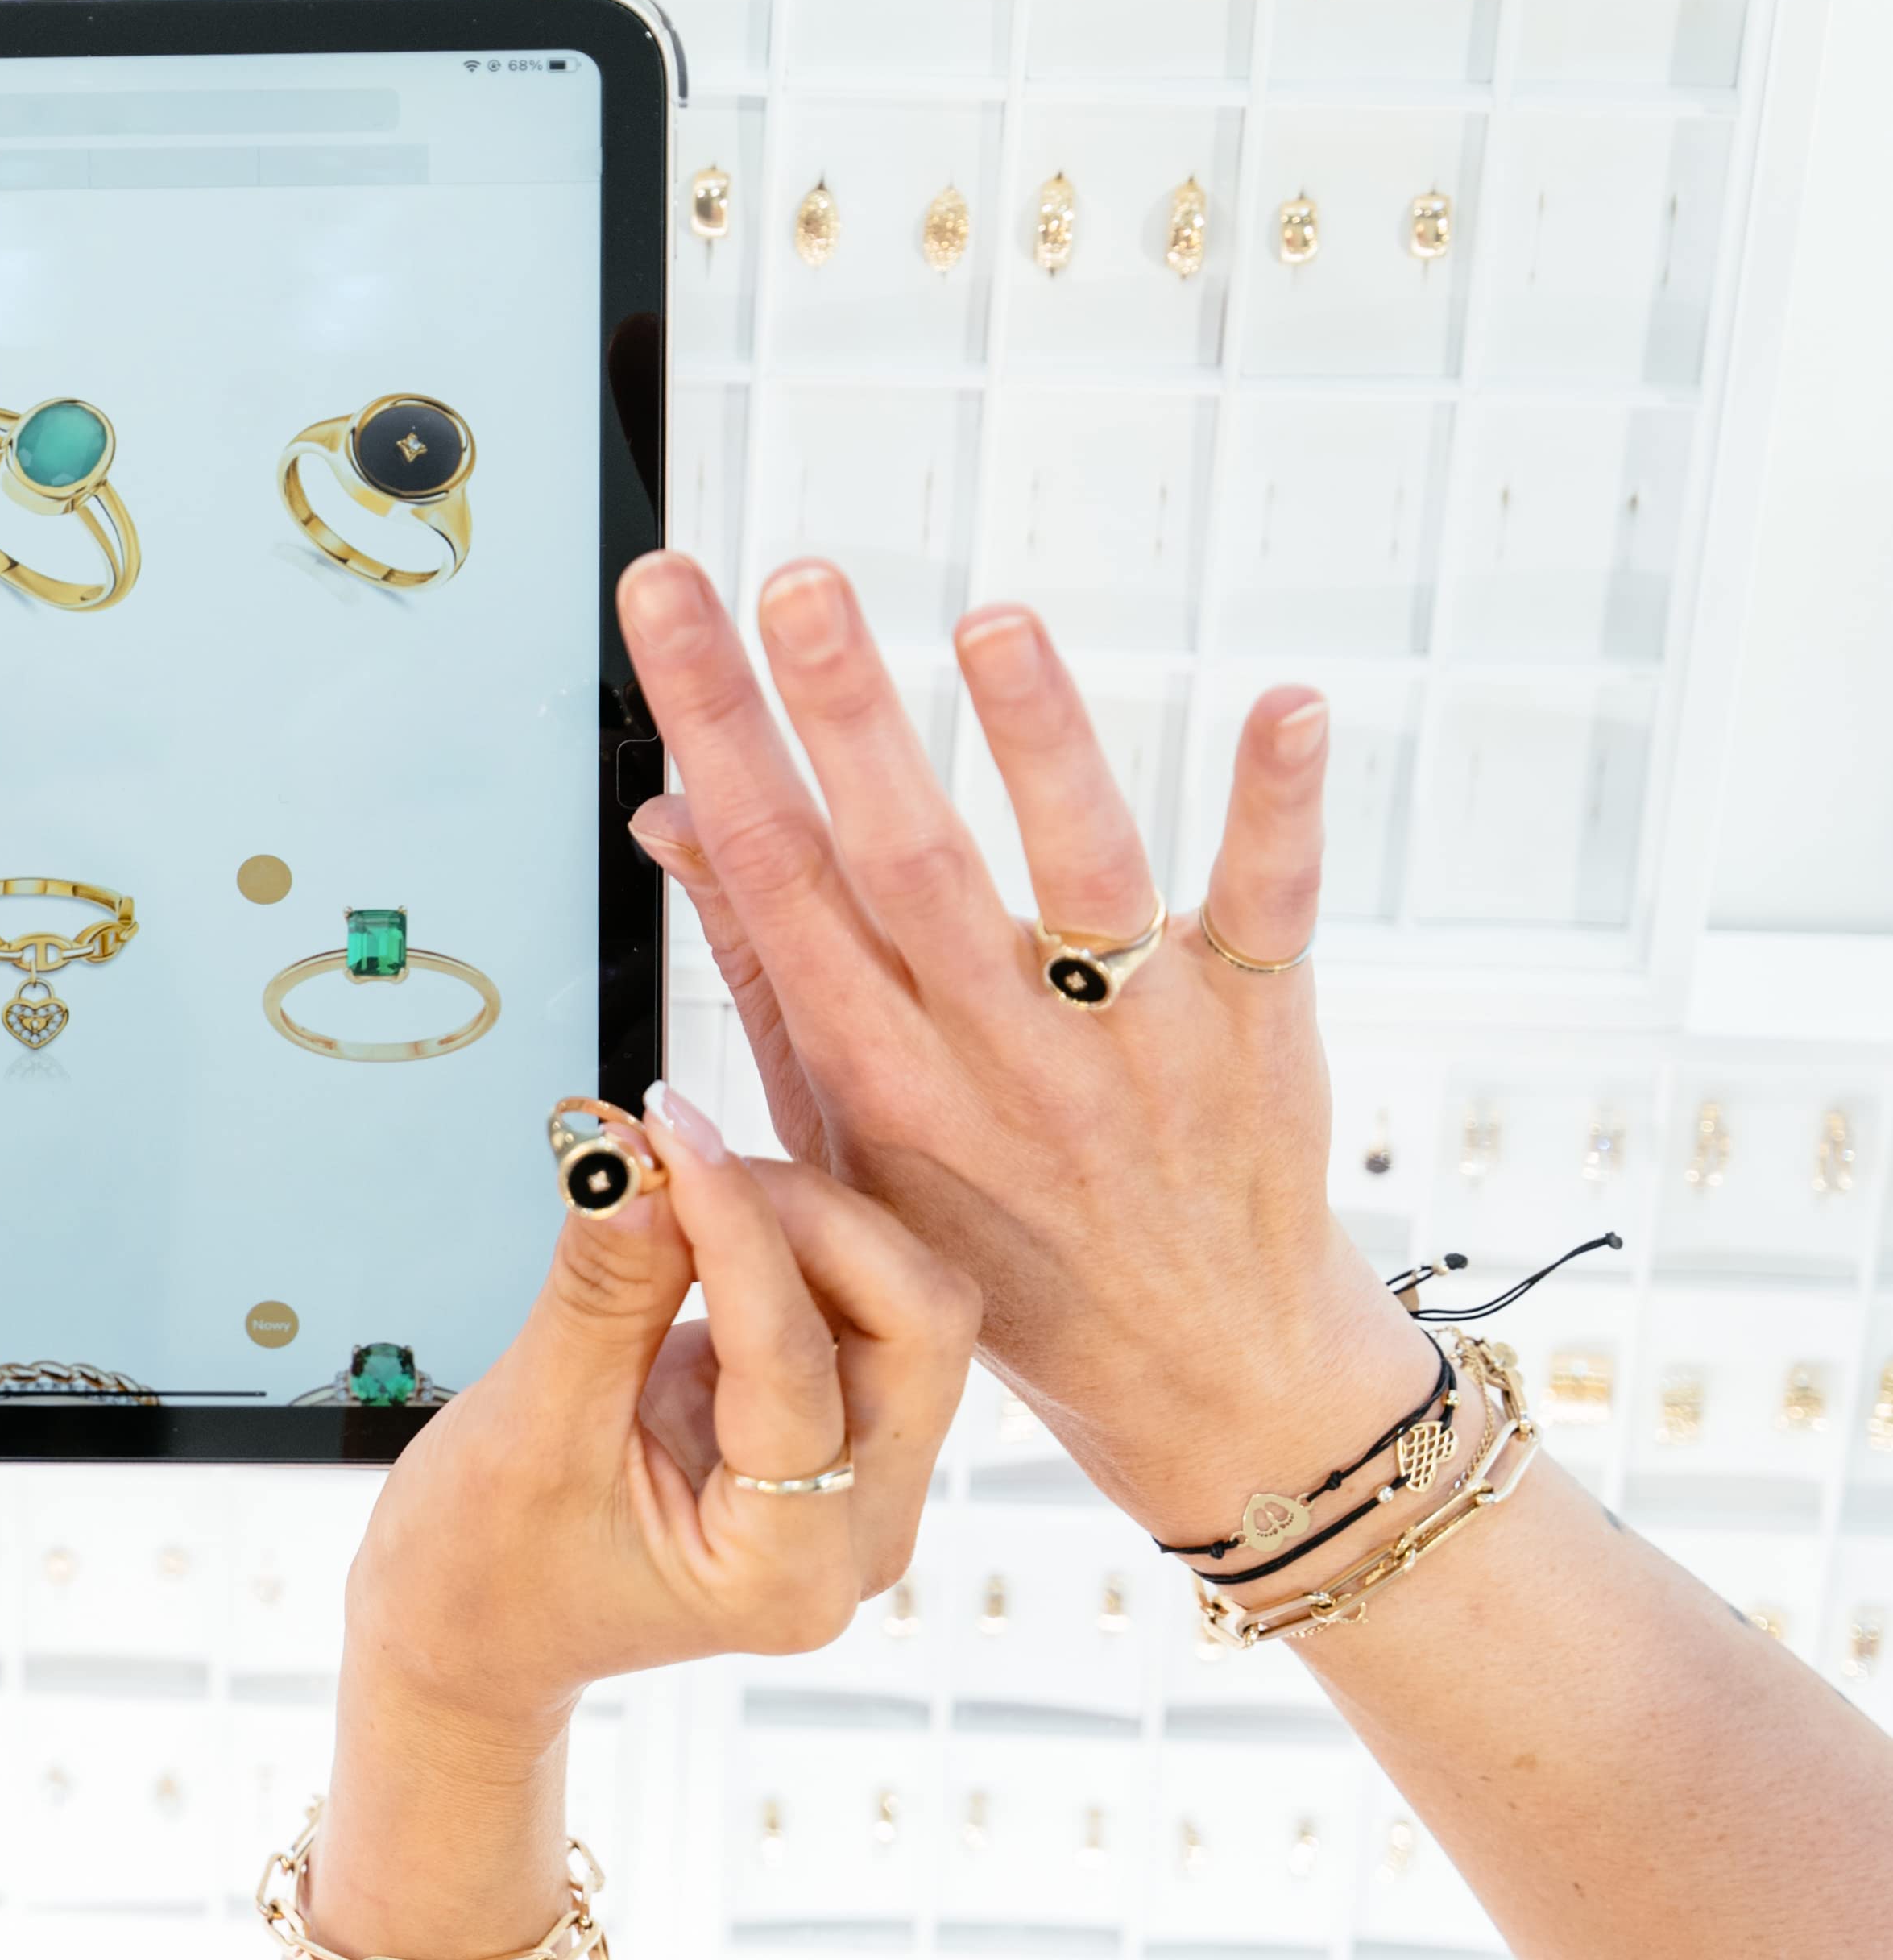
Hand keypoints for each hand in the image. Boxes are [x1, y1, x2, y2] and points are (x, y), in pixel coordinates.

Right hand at [344, 1084, 975, 1757]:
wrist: (471, 1632)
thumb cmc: (483, 1568)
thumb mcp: (530, 1429)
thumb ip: (601, 1293)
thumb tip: (632, 1163)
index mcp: (787, 1572)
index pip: (800, 1363)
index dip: (737, 1231)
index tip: (664, 1133)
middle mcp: (857, 1534)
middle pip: (916, 1325)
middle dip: (809, 1218)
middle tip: (686, 1157)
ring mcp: (860, 1484)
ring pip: (902, 1302)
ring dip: (800, 1220)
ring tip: (677, 1181)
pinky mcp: (833, 1430)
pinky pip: (851, 1304)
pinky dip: (779, 1241)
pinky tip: (694, 1213)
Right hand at [611, 552, 1427, 1543]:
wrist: (1199, 1377)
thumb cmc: (998, 1250)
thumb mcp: (843, 1138)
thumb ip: (768, 967)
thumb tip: (676, 812)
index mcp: (882, 1079)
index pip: (775, 879)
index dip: (716, 736)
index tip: (673, 608)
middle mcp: (998, 1061)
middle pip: (904, 867)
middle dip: (842, 718)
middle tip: (793, 581)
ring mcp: (1134, 1047)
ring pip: (1080, 881)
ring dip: (1036, 745)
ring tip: (988, 624)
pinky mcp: (1256, 1032)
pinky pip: (1267, 912)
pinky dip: (1276, 809)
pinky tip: (1285, 703)